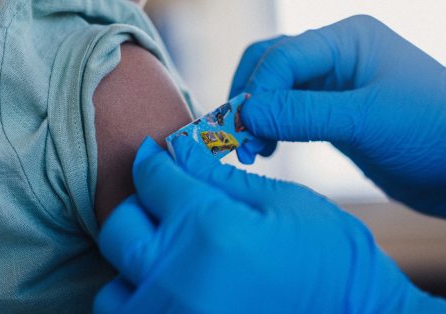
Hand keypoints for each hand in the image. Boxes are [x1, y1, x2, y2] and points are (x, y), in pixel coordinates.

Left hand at [94, 137, 445, 312]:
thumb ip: (220, 177)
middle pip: (120, 227)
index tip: (155, 156)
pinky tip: (174, 289)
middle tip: (166, 204)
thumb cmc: (333, 260)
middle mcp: (177, 280)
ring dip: (135, 262)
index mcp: (210, 229)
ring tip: (169, 254)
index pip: (154, 178)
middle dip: (139, 205)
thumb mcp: (284, 203)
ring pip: (113, 285)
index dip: (152, 159)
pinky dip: (140, 301)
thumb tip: (177, 148)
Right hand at [231, 15, 445, 225]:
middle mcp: (336, 55)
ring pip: (275, 90)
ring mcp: (334, 85)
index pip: (281, 56)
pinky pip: (289, 112)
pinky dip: (272, 128)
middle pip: (269, 65)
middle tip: (240, 140)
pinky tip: (268, 149)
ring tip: (253, 150)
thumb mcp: (368, 120)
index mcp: (347, 39)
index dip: (257, 91)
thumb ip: (304, 114)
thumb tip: (247, 114)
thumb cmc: (435, 132)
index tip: (245, 130)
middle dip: (250, 100)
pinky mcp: (333, 113)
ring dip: (257, 116)